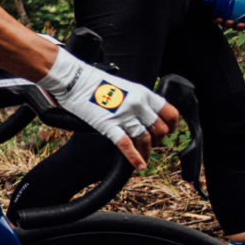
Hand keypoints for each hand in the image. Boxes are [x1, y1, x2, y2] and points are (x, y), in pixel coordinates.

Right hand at [38, 45, 178, 167]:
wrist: (72, 79)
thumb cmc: (94, 82)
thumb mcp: (124, 86)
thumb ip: (137, 100)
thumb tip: (144, 115)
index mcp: (143, 93)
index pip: (170, 113)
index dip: (172, 126)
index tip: (167, 132)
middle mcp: (138, 104)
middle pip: (160, 129)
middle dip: (157, 140)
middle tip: (149, 143)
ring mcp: (124, 115)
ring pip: (145, 139)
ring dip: (147, 151)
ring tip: (143, 157)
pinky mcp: (109, 125)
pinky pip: (127, 145)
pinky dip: (135, 157)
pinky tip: (139, 165)